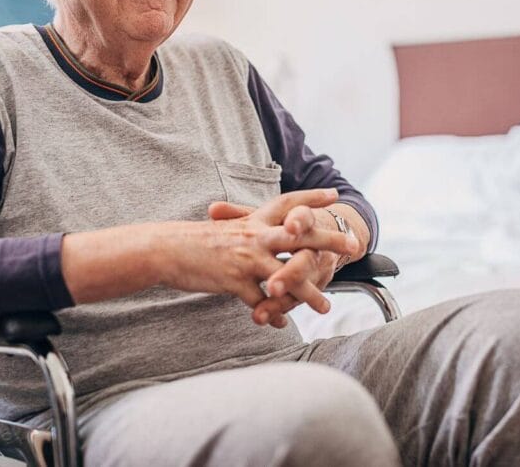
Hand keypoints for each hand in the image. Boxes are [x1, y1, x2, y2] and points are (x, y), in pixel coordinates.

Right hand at [156, 189, 357, 321]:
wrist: (165, 250)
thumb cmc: (195, 241)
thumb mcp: (226, 229)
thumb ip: (250, 233)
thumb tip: (267, 237)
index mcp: (253, 221)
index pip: (288, 203)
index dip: (312, 198)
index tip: (335, 194)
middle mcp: (254, 236)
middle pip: (300, 236)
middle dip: (328, 240)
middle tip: (353, 245)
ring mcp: (246, 258)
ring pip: (287, 276)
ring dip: (308, 294)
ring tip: (326, 307)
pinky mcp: (235, 281)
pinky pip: (261, 302)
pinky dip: (271, 314)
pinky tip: (280, 324)